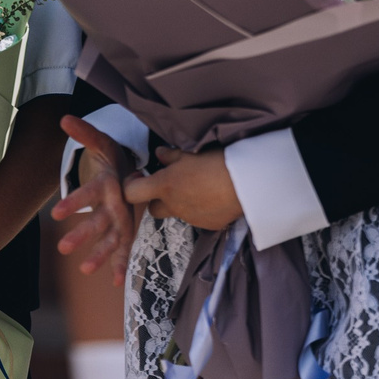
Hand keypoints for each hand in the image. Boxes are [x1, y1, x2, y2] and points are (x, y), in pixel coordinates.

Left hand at [52, 117, 140, 283]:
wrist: (138, 167)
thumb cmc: (115, 156)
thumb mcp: (101, 141)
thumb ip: (84, 132)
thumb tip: (64, 118)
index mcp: (111, 182)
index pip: (91, 191)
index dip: (76, 201)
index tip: (55, 214)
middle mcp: (119, 202)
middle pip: (102, 219)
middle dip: (84, 233)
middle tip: (62, 247)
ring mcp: (124, 217)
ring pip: (114, 238)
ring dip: (101, 254)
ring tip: (84, 270)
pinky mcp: (127, 228)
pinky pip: (125, 247)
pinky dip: (121, 263)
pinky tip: (115, 282)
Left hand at [124, 144, 242, 230]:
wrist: (247, 184)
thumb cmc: (217, 162)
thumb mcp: (192, 153)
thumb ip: (171, 156)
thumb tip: (159, 155)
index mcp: (165, 185)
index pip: (131, 193)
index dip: (131, 186)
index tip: (141, 176)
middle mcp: (174, 205)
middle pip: (153, 209)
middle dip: (158, 199)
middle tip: (172, 184)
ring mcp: (190, 218)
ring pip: (177, 213)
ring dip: (182, 203)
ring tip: (200, 187)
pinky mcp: (208, 225)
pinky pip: (198, 218)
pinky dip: (201, 209)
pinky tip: (214, 197)